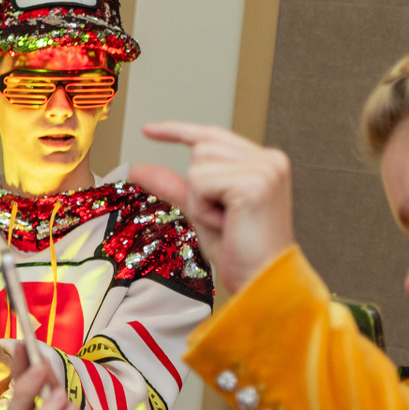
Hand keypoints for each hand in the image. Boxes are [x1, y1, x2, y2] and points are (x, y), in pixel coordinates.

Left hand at [135, 123, 293, 294]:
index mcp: (263, 161)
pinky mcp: (253, 183)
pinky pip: (200, 183)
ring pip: (197, 166)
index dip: (178, 130)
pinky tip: (227, 224)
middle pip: (201, 149)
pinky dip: (202, 208)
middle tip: (223, 218)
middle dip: (198, 188)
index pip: (213, 135)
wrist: (262, 280)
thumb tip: (139, 168)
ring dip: (200, 200)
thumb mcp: (200, 211)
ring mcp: (265, 168)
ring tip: (227, 221)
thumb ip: (174, 186)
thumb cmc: (238, 251)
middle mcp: (269, 158)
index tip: (147, 129)